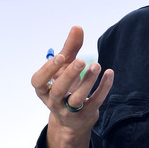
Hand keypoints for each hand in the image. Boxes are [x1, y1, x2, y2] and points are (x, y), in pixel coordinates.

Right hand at [30, 26, 113, 147]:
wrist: (73, 120)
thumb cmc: (66, 86)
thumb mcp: (65, 67)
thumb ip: (70, 48)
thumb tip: (77, 27)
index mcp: (43, 89)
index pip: (39, 82)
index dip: (48, 70)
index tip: (61, 57)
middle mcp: (53, 102)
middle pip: (59, 90)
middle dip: (70, 75)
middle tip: (82, 60)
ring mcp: (69, 111)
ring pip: (77, 99)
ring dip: (88, 81)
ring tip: (97, 65)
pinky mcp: (86, 116)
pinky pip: (95, 102)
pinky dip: (103, 88)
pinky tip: (109, 73)